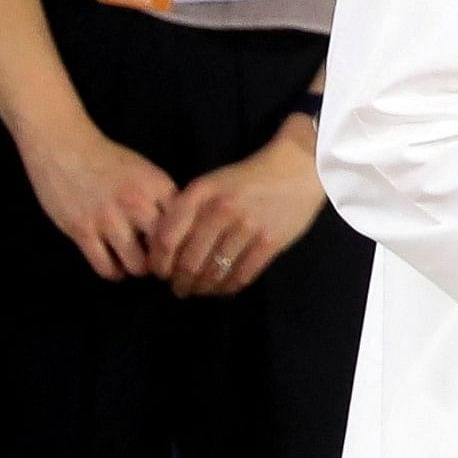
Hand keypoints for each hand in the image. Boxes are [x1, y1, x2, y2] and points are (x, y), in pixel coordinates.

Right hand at [15, 120, 178, 279]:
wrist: (63, 147)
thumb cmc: (106, 158)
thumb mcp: (145, 171)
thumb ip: (162, 197)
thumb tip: (180, 227)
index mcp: (157, 186)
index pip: (185, 224)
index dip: (186, 242)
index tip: (182, 251)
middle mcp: (137, 203)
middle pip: (166, 249)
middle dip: (166, 262)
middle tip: (161, 266)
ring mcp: (109, 218)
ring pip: (136, 264)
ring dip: (138, 269)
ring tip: (135, 265)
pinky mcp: (82, 230)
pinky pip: (105, 266)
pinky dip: (113, 273)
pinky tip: (114, 267)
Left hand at [150, 116, 329, 297]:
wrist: (298, 167)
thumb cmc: (249, 177)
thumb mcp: (212, 183)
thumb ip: (187, 209)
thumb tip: (163, 247)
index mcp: (201, 194)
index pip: (168, 238)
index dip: (160, 262)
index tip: (160, 272)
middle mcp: (221, 210)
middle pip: (190, 261)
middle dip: (181, 282)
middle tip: (180, 288)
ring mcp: (247, 227)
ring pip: (215, 272)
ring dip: (203, 288)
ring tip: (200, 290)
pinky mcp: (270, 241)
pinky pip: (242, 275)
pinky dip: (229, 287)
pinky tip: (224, 288)